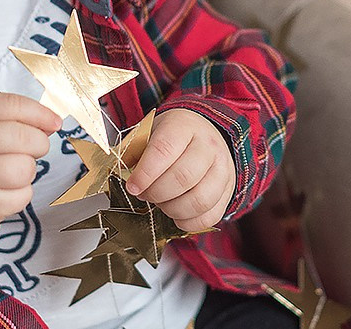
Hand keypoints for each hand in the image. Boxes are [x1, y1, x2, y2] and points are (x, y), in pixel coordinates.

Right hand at [0, 93, 60, 255]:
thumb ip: (10, 115)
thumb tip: (51, 122)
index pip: (10, 106)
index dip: (39, 112)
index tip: (54, 122)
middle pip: (23, 138)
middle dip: (39, 143)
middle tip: (34, 147)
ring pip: (25, 169)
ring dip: (29, 169)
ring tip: (14, 168)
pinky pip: (22, 197)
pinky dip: (22, 192)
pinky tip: (6, 188)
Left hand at [124, 108, 234, 232]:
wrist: (206, 133)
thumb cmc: (173, 137)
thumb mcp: (151, 133)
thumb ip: (135, 152)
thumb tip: (122, 174)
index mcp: (184, 126)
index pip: (164, 150)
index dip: (146, 173)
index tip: (132, 187)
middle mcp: (208, 145)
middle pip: (183, 177)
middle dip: (157, 193)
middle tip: (145, 195)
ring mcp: (223, 168)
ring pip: (199, 200)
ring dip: (173, 209)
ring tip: (161, 204)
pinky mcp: (229, 189)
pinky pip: (211, 215)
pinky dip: (189, 223)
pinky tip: (176, 215)